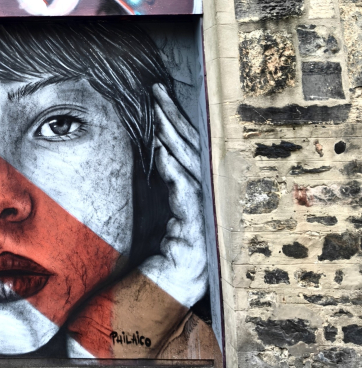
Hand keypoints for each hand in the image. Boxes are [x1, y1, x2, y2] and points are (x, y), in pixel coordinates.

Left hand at [138, 84, 206, 308]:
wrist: (177, 277)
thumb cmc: (171, 237)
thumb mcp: (167, 197)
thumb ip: (167, 172)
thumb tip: (158, 142)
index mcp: (204, 180)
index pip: (191, 141)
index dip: (176, 116)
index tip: (160, 93)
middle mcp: (210, 189)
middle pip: (192, 144)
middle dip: (173, 115)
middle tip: (157, 91)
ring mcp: (207, 205)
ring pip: (190, 161)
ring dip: (172, 135)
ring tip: (157, 112)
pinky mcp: (197, 223)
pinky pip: (185, 190)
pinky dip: (174, 169)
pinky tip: (162, 151)